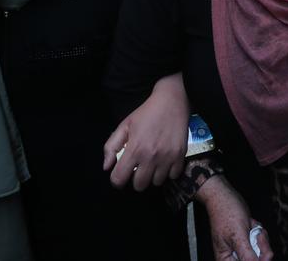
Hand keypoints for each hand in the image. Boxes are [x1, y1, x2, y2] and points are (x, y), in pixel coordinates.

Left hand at [103, 73, 188, 190]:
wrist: (172, 101)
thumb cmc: (146, 113)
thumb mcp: (124, 125)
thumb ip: (112, 146)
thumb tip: (107, 167)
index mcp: (134, 149)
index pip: (119, 179)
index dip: (117, 179)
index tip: (121, 173)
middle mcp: (150, 157)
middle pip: (140, 186)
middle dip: (136, 179)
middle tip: (138, 168)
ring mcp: (167, 158)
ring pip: (157, 183)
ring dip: (153, 176)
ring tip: (153, 163)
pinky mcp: (180, 156)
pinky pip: (173, 176)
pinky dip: (168, 172)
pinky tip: (165, 161)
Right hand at [197, 175, 272, 260]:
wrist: (225, 196)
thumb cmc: (225, 213)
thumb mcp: (237, 236)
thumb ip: (247, 255)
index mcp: (226, 260)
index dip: (259, 260)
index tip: (266, 254)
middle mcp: (234, 257)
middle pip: (257, 260)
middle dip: (261, 247)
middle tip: (257, 234)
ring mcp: (242, 249)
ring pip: (262, 253)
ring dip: (261, 238)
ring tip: (252, 226)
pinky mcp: (248, 242)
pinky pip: (261, 244)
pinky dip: (260, 234)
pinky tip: (252, 225)